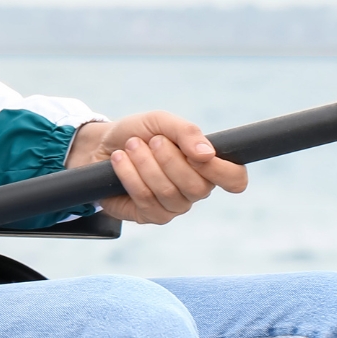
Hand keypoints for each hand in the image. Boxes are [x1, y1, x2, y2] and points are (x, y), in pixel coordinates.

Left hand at [66, 111, 248, 223]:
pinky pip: (145, 199)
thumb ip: (186, 132)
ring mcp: (173, 206)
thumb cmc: (138, 132)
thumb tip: (207, 153)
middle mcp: (195, 189)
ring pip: (169, 193)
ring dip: (146, 164)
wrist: (101, 145)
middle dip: (170, 159)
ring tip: (131, 146)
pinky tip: (120, 161)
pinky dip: (130, 175)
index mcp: (207, 166)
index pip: (235, 179)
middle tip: (152, 141)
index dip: (221, 170)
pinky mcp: (149, 216)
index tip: (197, 153)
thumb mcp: (161, 122)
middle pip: (197, 187)